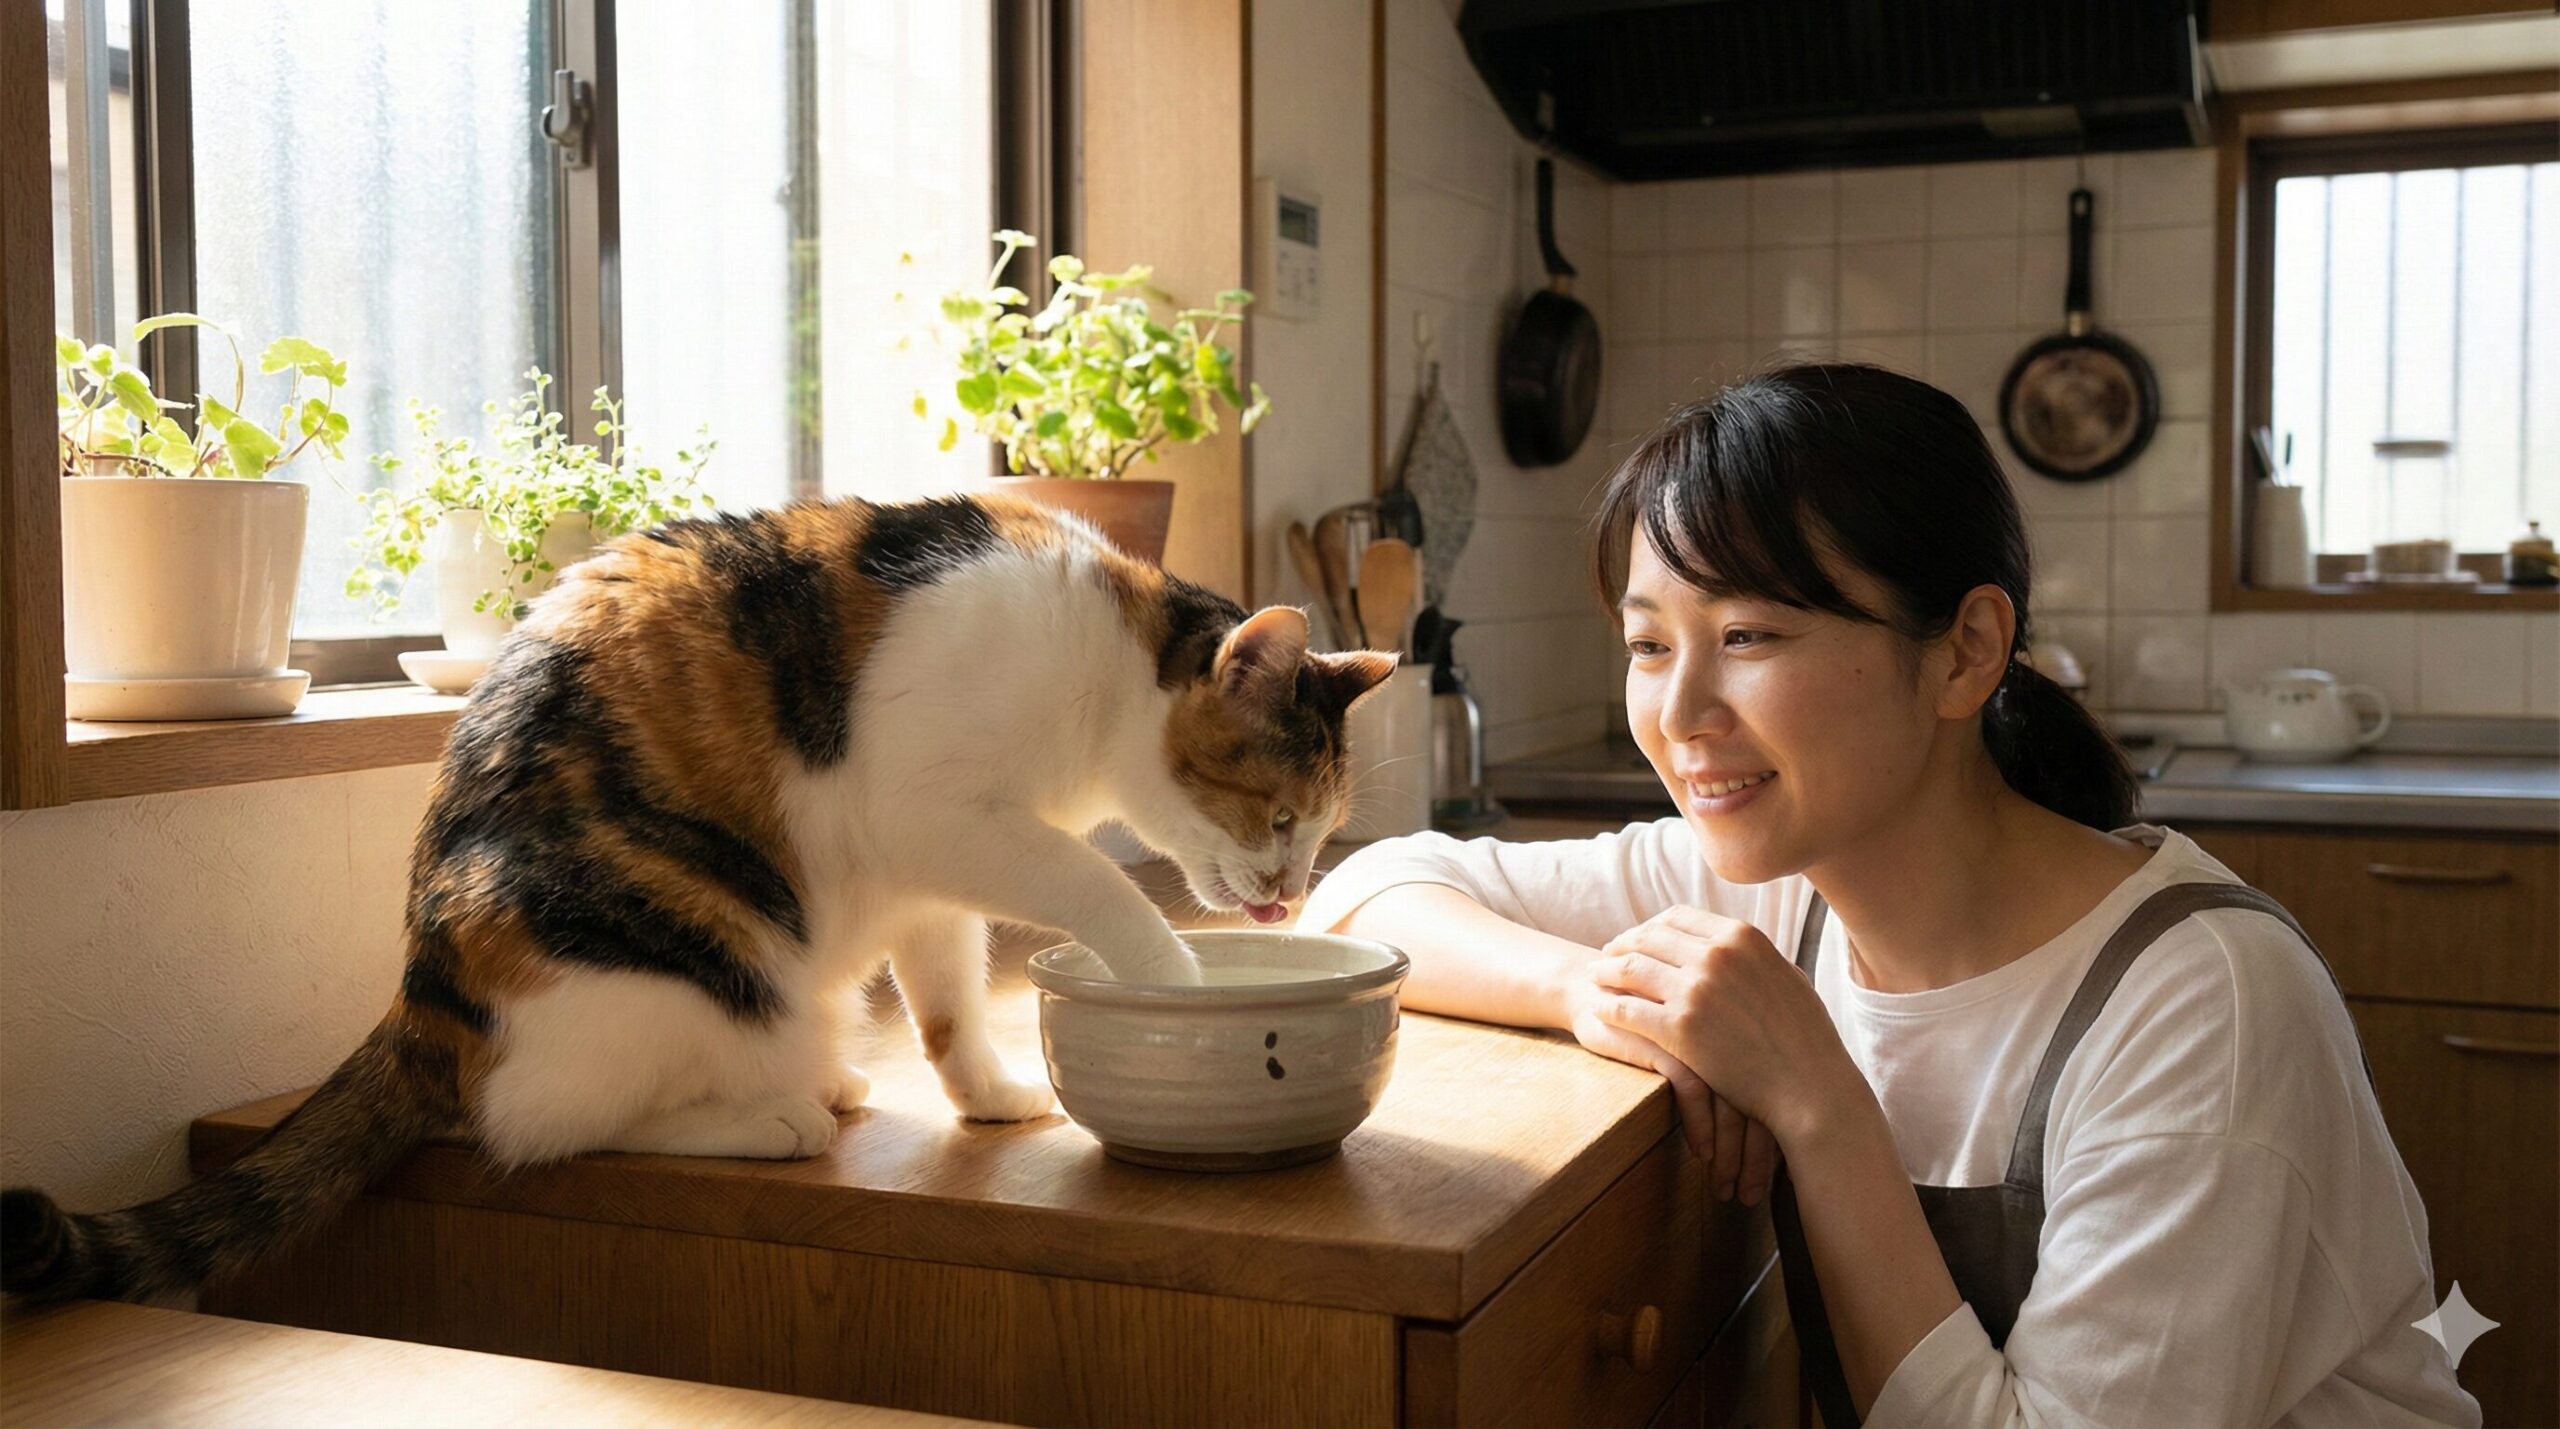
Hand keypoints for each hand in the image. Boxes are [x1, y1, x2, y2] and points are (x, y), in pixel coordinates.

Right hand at [1562, 976, 1782, 1206]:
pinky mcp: (1670, 1038)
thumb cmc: (1670, 1024)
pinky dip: (1701, 1128)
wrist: (1599, 988)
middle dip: (1760, 1156)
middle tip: (1753, 1194)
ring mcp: (1706, 1027)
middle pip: (1767, 1096)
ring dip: (1732, 1153)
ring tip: (1727, 1188)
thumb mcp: (1714, 1036)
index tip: (1782, 1177)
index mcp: (1758, 1018)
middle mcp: (1739, 1021)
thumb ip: (1746, 1058)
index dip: (1788, 1135)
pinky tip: (1702, 1154)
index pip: (1788, 1085)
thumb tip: (1791, 1111)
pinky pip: (1695, 1093)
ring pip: (1733, 1101)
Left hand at [1589, 905, 1855, 1153]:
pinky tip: (1599, 1009)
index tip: (1636, 939)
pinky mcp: (1679, 1028)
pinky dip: (1608, 1006)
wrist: (1808, 1086)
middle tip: (1605, 956)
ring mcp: (1696, 990)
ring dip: (1605, 970)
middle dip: (1621, 945)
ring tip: (1594, 978)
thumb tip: (1731, 942)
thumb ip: (1753, 955)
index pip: (1677, 917)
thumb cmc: (1803, 1038)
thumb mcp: (1785, 976)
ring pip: (1630, 967)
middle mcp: (1716, 955)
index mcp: (1741, 936)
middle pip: (1648, 938)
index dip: (1649, 927)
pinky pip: (1627, 1009)